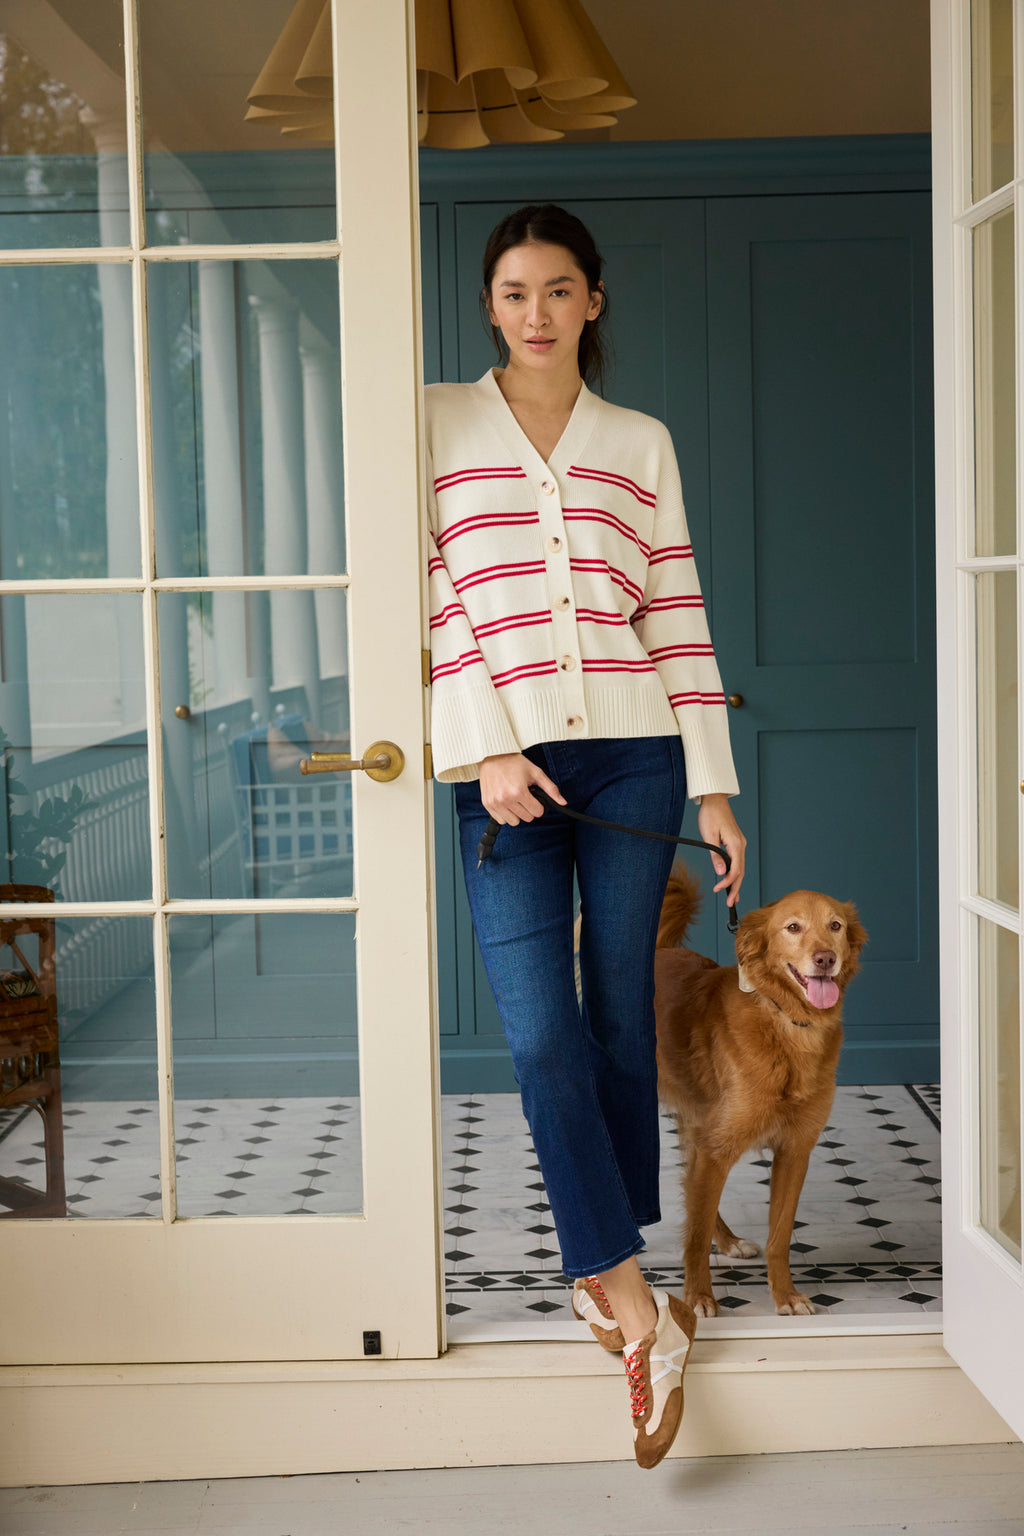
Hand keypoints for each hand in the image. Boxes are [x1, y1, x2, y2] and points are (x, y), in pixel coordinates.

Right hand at [478, 753, 565, 825]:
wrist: (492, 756)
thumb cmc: (514, 763)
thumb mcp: (535, 772)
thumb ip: (550, 788)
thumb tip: (563, 802)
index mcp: (519, 791)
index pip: (537, 812)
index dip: (539, 805)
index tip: (534, 797)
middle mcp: (506, 799)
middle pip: (527, 818)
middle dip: (529, 808)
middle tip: (524, 796)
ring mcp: (495, 803)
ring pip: (514, 822)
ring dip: (517, 813)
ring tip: (515, 800)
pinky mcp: (487, 804)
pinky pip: (501, 820)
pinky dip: (506, 814)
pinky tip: (506, 802)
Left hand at [696, 793, 745, 907]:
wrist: (714, 800)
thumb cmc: (710, 814)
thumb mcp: (709, 836)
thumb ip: (715, 855)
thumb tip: (721, 873)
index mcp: (736, 844)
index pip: (736, 869)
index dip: (728, 883)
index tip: (718, 890)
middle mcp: (740, 845)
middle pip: (740, 871)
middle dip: (735, 888)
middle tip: (730, 904)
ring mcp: (739, 843)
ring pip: (739, 867)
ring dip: (735, 883)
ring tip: (732, 898)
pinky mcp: (735, 842)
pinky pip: (737, 861)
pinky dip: (734, 873)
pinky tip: (731, 881)